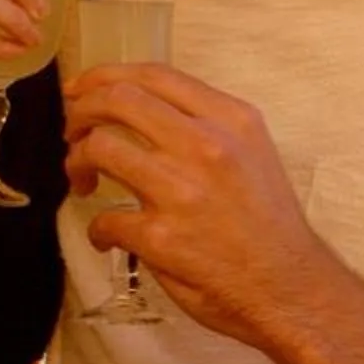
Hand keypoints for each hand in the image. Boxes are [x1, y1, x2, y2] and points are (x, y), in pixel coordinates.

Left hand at [61, 64, 342, 346]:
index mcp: (231, 119)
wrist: (291, 287)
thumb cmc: (270, 225)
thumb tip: (148, 115)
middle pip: (118, 100)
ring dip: (77, 162)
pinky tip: (108, 237)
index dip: (105, 76)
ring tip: (84, 181)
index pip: (154, 75)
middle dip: (81, 112)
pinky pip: (104, 219)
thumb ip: (209, 127)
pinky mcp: (160, 237)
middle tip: (71, 133)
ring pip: (100, 148)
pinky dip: (97, 230)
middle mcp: (207, 144)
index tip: (81, 90)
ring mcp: (181, 189)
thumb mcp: (254, 153)